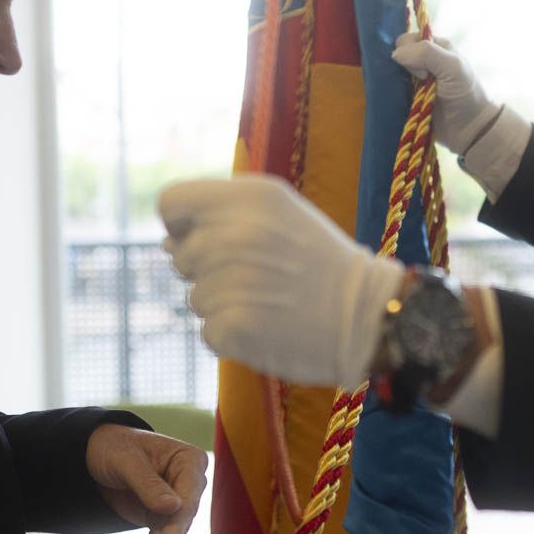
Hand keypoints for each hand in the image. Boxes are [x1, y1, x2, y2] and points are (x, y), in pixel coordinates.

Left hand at [83, 423, 207, 533]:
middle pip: (181, 518)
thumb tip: (175, 508)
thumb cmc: (115, 447)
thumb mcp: (126, 461)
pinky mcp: (160, 517)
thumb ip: (148, 483)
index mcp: (189, 461)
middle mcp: (189, 483)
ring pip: (168, 533)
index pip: (189, 495)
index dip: (178, 520)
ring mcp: (175, 502)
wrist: (94, 454)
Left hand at [160, 174, 405, 388]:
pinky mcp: (233, 326)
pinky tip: (268, 326)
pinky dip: (232, 335)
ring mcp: (232, 282)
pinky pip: (207, 331)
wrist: (367, 316)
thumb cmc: (322, 262)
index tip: (204, 239)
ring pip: (194, 297)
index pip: (171, 203)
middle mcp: (236, 234)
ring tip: (269, 302)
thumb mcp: (282, 214)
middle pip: (180, 256)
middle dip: (207, 270)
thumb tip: (165, 242)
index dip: (181, 224)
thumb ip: (225, 216)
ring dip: (223, 305)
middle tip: (258, 277)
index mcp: (250, 198)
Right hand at [390, 33, 500, 153]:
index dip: (409, 52)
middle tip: (421, 81)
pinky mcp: (409, 98)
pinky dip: (391, 93)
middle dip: (402, 67)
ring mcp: (415, 80)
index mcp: (435, 47)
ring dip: (395, 81)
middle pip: (397, 55)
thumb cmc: (465, 94)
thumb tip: (395, 54)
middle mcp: (423, 60)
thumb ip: (426, 53)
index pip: (407, 40)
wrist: (469, 128)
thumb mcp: (452, 66)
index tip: (423, 71)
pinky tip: (401, 99)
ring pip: (392, 72)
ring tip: (410, 93)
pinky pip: (391, 90)